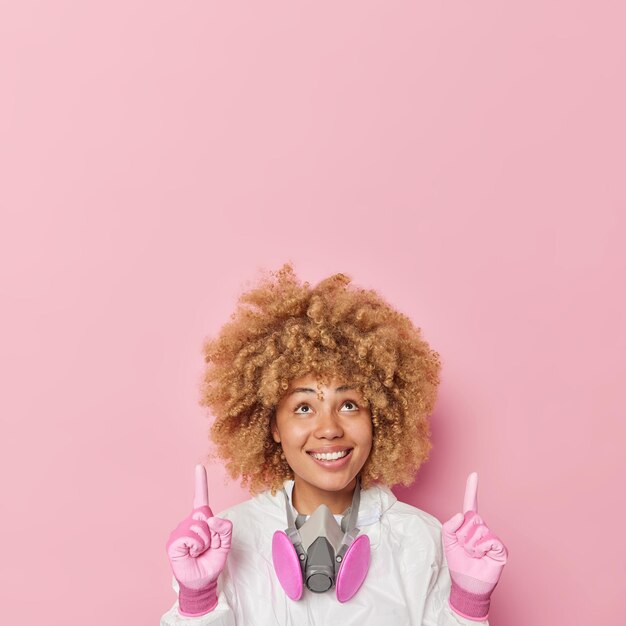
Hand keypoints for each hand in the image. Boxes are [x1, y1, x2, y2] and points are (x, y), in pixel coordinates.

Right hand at [166, 464, 232, 591]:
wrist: (202, 582)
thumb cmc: (211, 561)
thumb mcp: (225, 544)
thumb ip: (225, 528)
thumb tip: (211, 519)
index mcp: (202, 521)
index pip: (200, 499)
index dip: (200, 482)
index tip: (199, 466)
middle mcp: (189, 522)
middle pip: (205, 515)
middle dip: (213, 533)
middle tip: (208, 546)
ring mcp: (179, 530)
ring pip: (198, 527)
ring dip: (204, 542)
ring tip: (199, 551)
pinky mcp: (173, 541)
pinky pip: (189, 536)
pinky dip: (195, 546)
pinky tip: (191, 553)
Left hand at [442, 472, 507, 620]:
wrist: (468, 585)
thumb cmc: (459, 563)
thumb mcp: (447, 542)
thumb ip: (449, 526)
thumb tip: (460, 514)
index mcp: (469, 525)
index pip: (471, 504)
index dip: (472, 489)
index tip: (474, 474)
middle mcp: (482, 528)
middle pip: (471, 518)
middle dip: (463, 535)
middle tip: (465, 548)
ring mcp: (492, 538)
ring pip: (478, 529)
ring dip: (470, 544)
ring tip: (473, 554)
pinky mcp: (500, 548)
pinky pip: (488, 539)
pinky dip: (481, 548)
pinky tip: (482, 556)